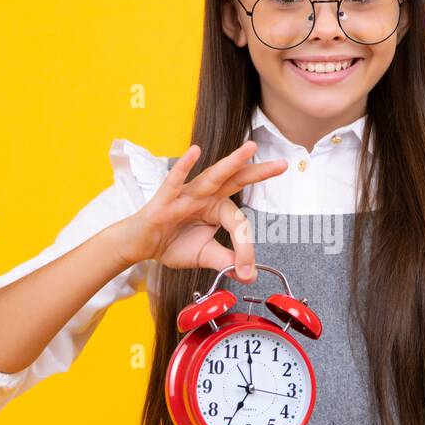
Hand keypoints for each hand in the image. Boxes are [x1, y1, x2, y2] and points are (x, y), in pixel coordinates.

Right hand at [116, 141, 286, 282]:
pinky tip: (194, 152)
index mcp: (217, 207)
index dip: (245, 248)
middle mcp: (205, 196)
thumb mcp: (205, 255)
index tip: (246, 269)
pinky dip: (184, 167)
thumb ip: (228, 261)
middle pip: (236, 180)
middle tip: (283, 164)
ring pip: (212, 177)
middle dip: (259, 172)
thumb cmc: (172, 243)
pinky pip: (175, 181)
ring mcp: (186, 195)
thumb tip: (249, 275)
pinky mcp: (165, 199)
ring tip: (250, 148)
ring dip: (232, 162)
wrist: (141, 246)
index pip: (239, 223)